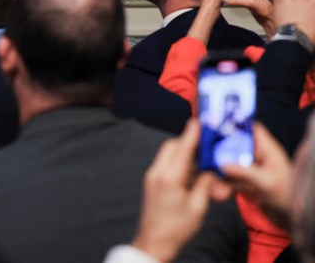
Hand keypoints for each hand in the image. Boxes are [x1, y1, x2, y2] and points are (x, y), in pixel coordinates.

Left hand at [130, 119, 228, 262]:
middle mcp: (157, 172)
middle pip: (171, 147)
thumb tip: (211, 170)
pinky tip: (191, 171)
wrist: (154, 241)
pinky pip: (165, 164)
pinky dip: (178, 162)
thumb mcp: (198, 207)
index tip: (197, 121)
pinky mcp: (152, 181)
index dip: (190, 134)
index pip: (181, 149)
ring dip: (183, 153)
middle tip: (205, 144)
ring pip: (168, 155)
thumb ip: (204, 184)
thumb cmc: (177, 227)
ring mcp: (152, 176)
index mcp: (169, 178)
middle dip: (187, 142)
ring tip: (201, 160)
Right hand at [220, 123, 292, 229]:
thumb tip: (222, 164)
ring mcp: (250, 169)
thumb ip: (245, 173)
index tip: (213, 125)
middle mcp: (256, 156)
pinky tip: (216, 193)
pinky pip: (228, 179)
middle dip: (217, 152)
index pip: (250, 129)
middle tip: (202, 156)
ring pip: (227, 164)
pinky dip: (221, 185)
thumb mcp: (267, 183)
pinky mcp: (244, 182)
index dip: (233, 124)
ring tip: (210, 184)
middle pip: (233, 146)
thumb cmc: (288, 198)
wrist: (292, 220)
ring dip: (217, 173)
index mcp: (267, 150)